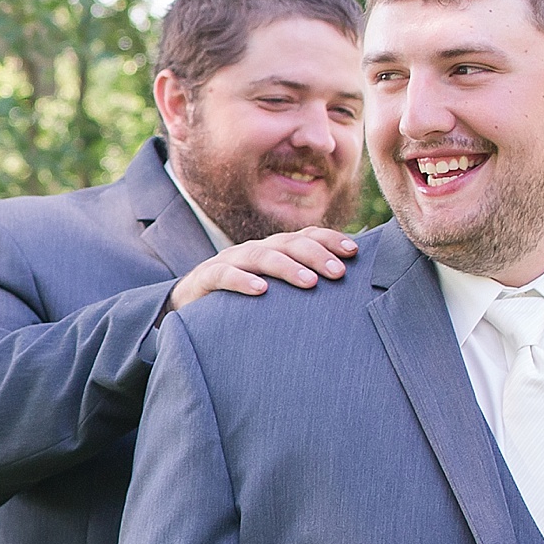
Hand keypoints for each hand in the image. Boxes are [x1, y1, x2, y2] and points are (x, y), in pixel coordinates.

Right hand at [169, 226, 359, 308]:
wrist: (188, 308)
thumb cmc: (242, 302)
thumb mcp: (275, 292)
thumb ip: (301, 285)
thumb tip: (346, 290)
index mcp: (274, 249)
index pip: (306, 236)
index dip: (330, 240)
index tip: (354, 252)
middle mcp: (254, 249)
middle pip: (288, 243)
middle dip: (316, 254)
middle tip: (338, 272)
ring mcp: (229, 261)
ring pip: (260, 255)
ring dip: (287, 267)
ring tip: (310, 282)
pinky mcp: (205, 278)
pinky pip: (224, 275)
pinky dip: (242, 280)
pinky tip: (261, 290)